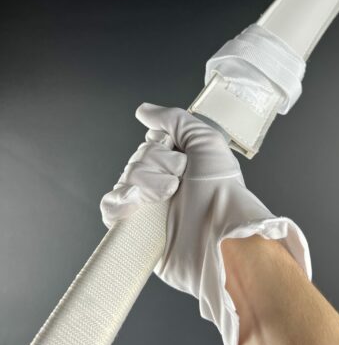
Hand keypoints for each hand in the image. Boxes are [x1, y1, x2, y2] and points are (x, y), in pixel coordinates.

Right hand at [101, 104, 310, 344]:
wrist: (217, 234)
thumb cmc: (222, 190)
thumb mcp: (207, 140)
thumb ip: (175, 119)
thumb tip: (145, 110)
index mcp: (181, 165)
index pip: (151, 143)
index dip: (159, 144)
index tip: (175, 149)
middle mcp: (165, 184)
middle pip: (137, 158)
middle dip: (156, 163)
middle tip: (179, 177)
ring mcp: (150, 207)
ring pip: (125, 178)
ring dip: (146, 183)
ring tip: (169, 195)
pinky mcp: (137, 228)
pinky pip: (111, 205)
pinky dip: (121, 201)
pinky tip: (140, 203)